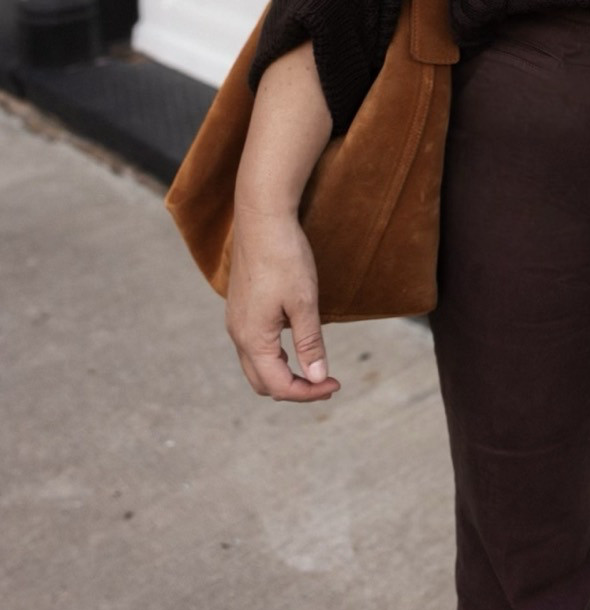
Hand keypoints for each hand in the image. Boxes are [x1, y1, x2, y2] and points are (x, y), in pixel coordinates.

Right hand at [225, 203, 341, 403]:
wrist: (261, 217)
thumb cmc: (284, 257)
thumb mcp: (304, 302)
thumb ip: (309, 343)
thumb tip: (317, 377)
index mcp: (252, 338)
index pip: (279, 386)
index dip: (308, 392)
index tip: (334, 384)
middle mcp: (238, 334)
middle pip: (263, 382)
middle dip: (294, 389)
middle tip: (326, 382)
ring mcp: (236, 321)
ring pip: (256, 365)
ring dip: (283, 373)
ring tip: (313, 366)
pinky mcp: (240, 307)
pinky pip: (253, 346)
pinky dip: (273, 356)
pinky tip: (294, 342)